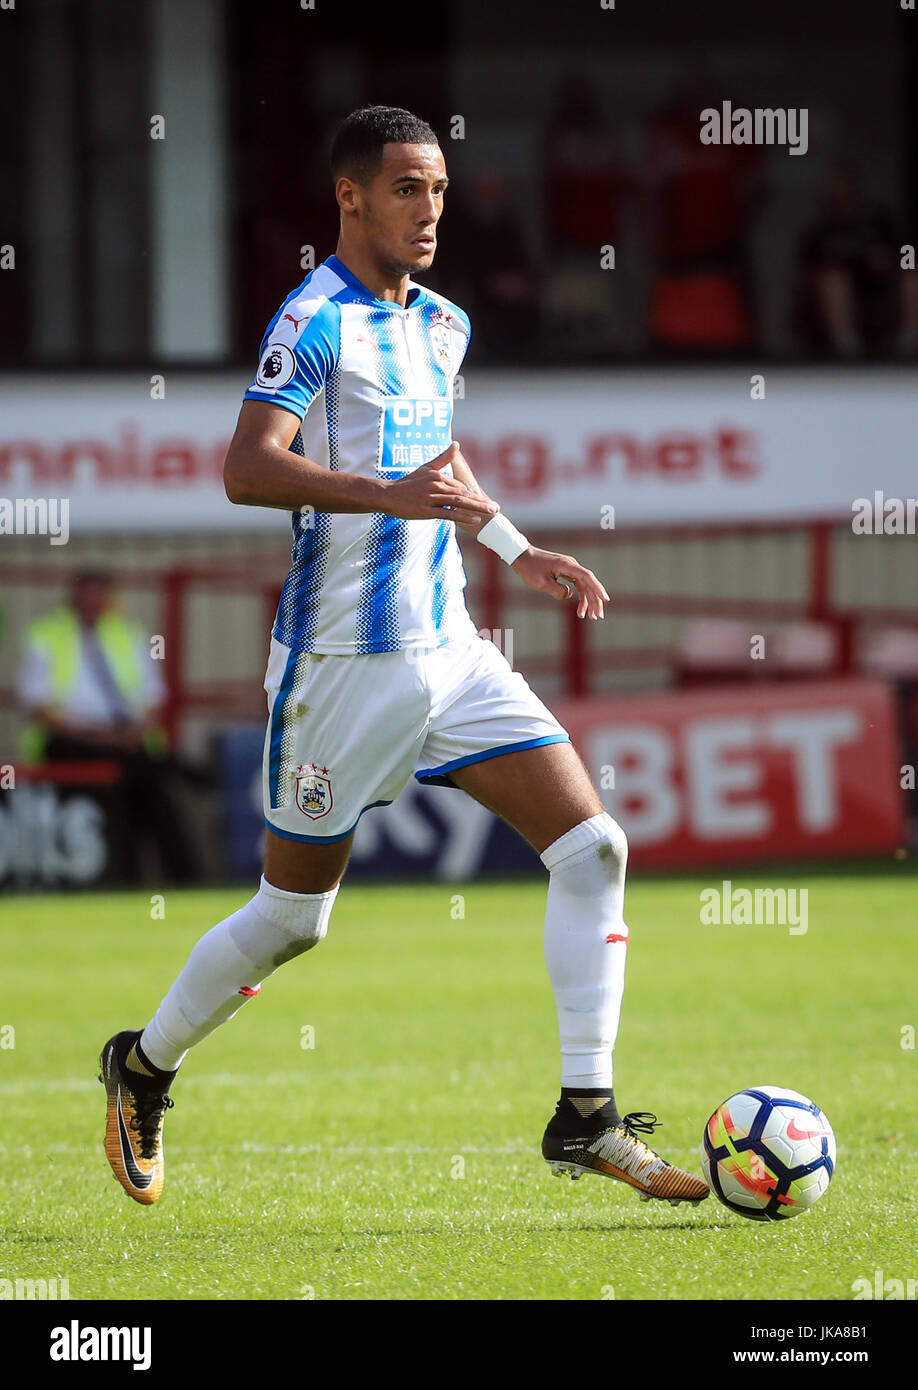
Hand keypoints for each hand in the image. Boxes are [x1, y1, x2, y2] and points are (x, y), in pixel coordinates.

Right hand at [381, 442, 498, 524]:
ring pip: (459, 502)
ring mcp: (431, 498)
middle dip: (481, 502)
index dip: (474, 496)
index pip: (460, 487)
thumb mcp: (426, 468)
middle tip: (496, 509)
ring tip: (491, 512)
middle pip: (463, 494)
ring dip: (477, 507)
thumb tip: (456, 444)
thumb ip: (443, 458)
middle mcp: (437, 485)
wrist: (388, 495)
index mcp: (438, 476)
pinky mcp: (426, 510)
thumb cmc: (407, 483)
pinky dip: (462, 516)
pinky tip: (475, 519)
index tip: (487, 502)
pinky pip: (448, 514)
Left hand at [511, 547, 609, 619]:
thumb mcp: (541, 583)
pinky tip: (580, 610)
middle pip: (589, 584)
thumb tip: (569, 595)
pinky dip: (580, 597)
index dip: (597, 589)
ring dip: (588, 601)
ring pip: (584, 586)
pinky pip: (577, 585)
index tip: (605, 600)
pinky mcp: (566, 572)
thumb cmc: (530, 568)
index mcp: (567, 565)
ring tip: (589, 617)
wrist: (522, 556)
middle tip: (597, 617)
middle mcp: (571, 565)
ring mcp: (569, 569)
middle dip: (594, 601)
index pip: (587, 577)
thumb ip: (557, 591)